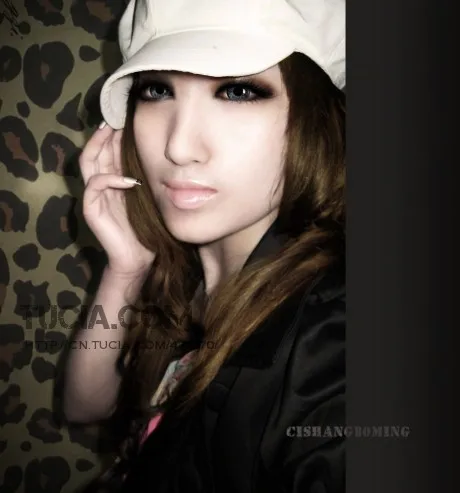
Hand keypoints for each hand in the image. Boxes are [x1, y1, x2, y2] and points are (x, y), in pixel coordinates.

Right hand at [79, 121, 155, 275]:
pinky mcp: (91, 209)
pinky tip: (129, 179)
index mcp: (113, 181)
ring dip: (100, 145)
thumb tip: (157, 154)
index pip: (108, 151)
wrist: (137, 258)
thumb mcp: (147, 197)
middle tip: (117, 117)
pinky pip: (95, 186)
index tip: (127, 119)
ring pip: (89, 162)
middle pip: (96, 151)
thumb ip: (145, 177)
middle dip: (105, 133)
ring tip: (112, 132)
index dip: (114, 135)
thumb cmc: (145, 229)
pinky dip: (111, 179)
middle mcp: (101, 186)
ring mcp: (94, 197)